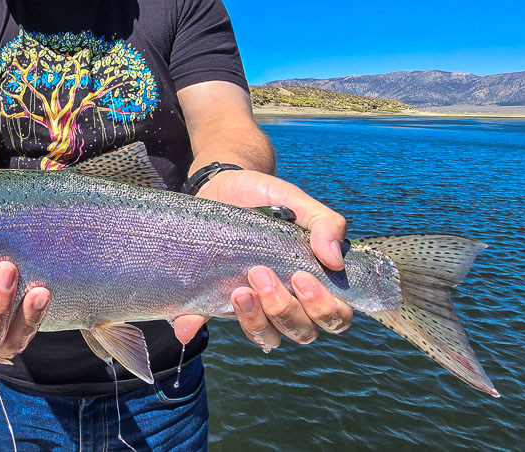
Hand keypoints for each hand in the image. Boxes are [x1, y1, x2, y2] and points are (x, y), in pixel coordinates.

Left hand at [172, 170, 352, 349]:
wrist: (223, 186)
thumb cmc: (267, 197)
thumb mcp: (297, 200)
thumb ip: (324, 223)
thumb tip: (335, 261)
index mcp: (315, 283)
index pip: (336, 317)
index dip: (324, 309)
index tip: (301, 277)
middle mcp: (289, 301)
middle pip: (303, 332)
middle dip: (284, 310)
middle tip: (260, 274)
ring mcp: (255, 306)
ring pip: (267, 337)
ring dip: (255, 321)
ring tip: (239, 290)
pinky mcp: (218, 302)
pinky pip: (208, 326)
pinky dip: (196, 328)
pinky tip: (189, 323)